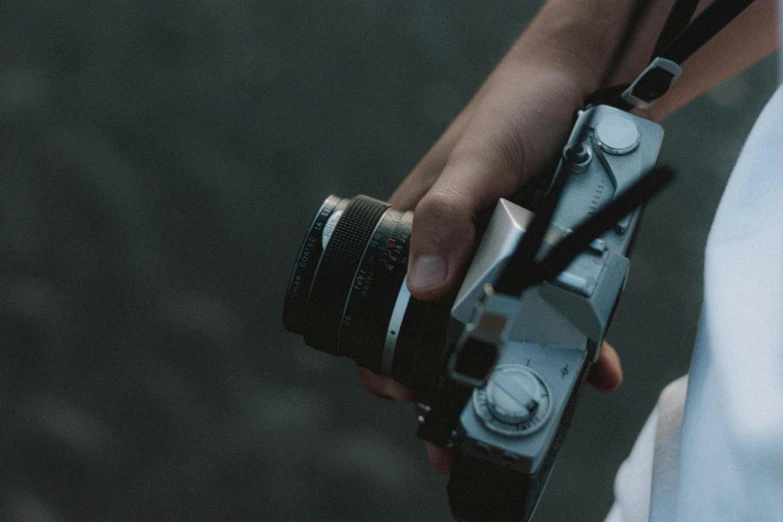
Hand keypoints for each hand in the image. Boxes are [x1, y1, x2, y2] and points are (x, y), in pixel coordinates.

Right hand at [359, 44, 622, 472]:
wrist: (591, 83)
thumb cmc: (517, 107)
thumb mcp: (480, 159)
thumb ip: (448, 214)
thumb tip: (425, 287)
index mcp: (417, 231)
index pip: (383, 304)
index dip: (384, 353)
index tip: (400, 392)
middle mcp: (455, 252)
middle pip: (440, 331)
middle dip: (447, 384)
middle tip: (458, 432)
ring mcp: (501, 259)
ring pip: (498, 330)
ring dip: (513, 372)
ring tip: (532, 411)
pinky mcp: (547, 260)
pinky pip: (553, 311)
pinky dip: (573, 342)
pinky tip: (594, 363)